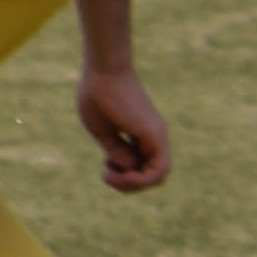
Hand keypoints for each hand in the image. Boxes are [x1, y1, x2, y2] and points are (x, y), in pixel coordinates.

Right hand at [77, 66, 170, 190]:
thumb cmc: (97, 95)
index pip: (142, 168)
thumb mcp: (103, 131)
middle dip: (129, 185)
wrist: (102, 71)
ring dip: (135, 185)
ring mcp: (156, 136)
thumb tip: (129, 168)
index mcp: (140, 136)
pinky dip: (143, 179)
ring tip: (111, 177)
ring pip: (158, 176)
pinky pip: (159, 169)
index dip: (124, 177)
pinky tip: (124, 175)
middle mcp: (154, 138)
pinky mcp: (154, 135)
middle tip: (106, 176)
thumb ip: (116, 150)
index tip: (104, 168)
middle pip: (151, 175)